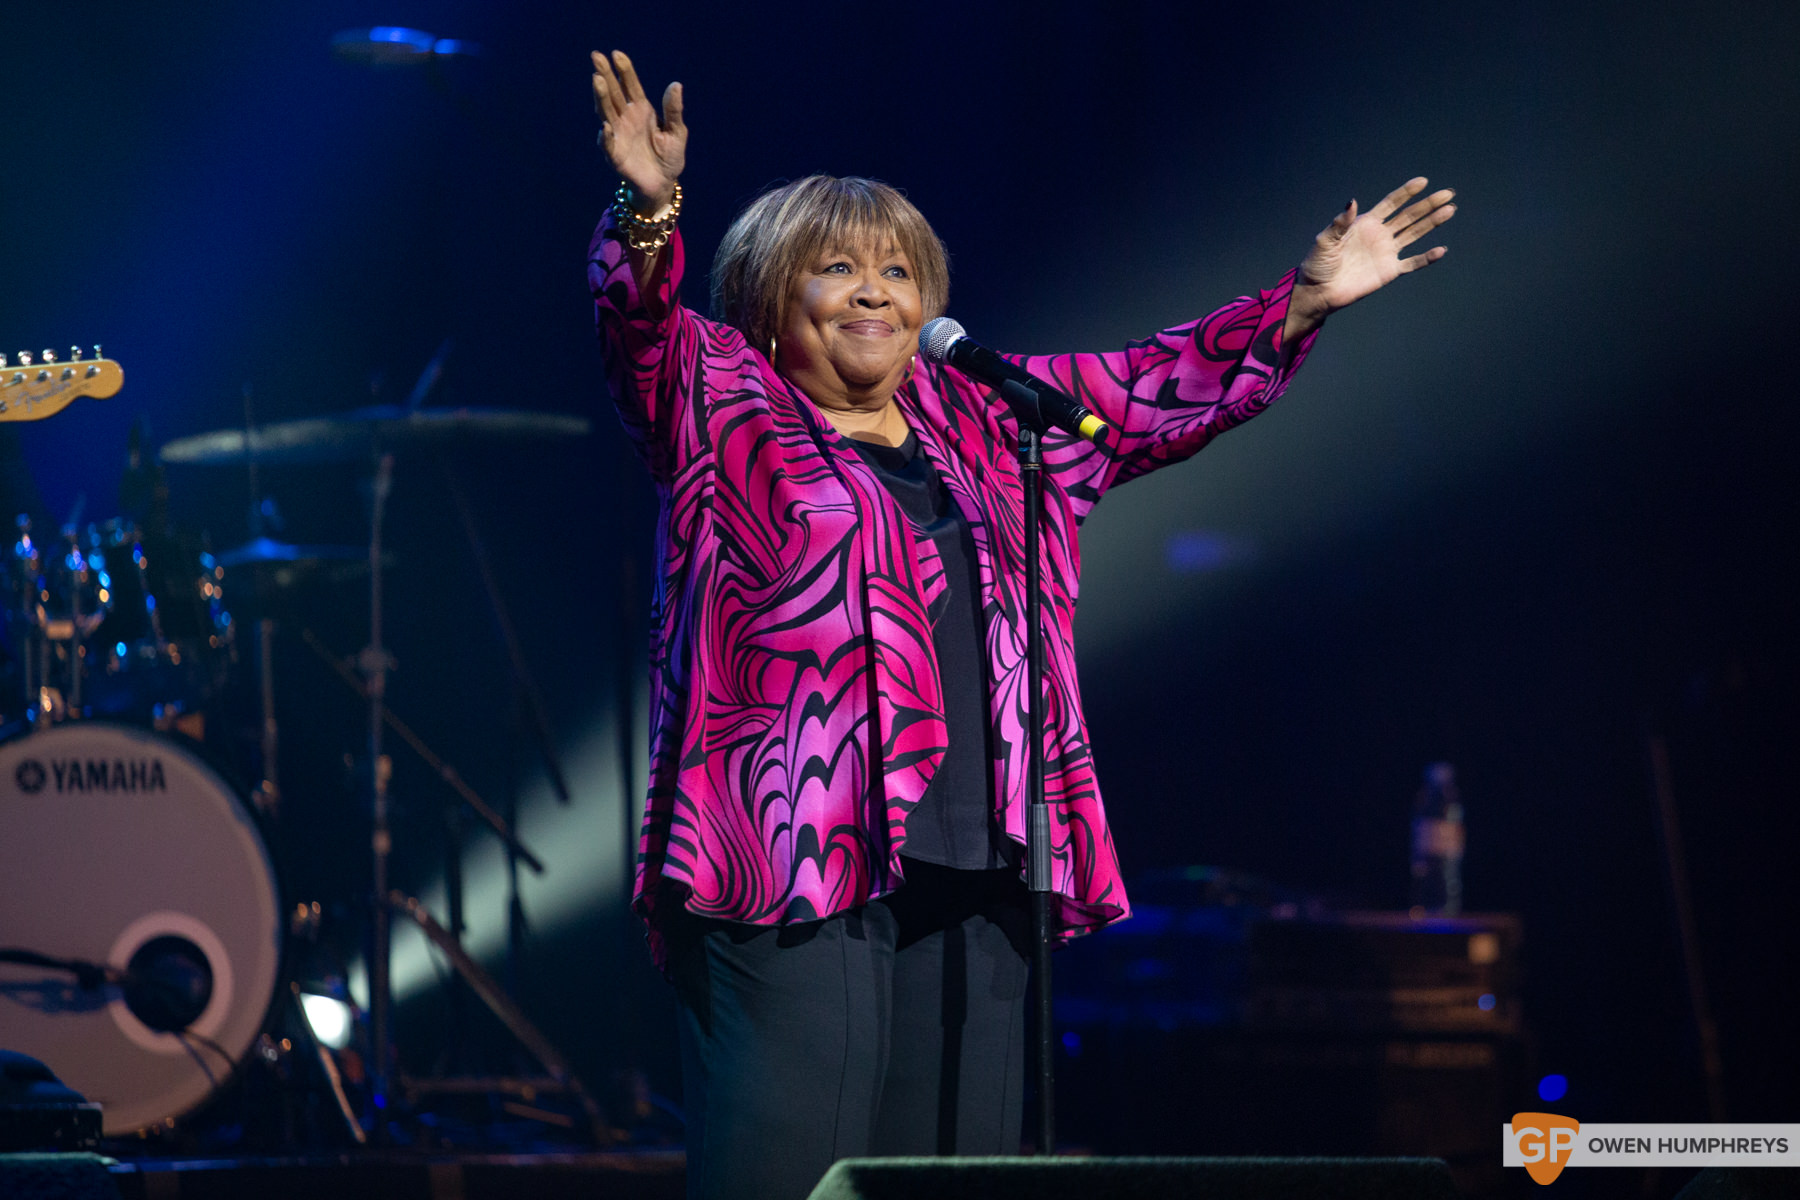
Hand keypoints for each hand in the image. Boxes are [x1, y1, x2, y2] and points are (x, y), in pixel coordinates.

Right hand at [591, 50, 684, 210]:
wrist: (663, 183)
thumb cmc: (670, 156)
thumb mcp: (677, 132)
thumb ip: (674, 111)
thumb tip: (676, 85)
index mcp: (642, 110)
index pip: (631, 85)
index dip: (624, 70)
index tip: (617, 54)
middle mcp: (626, 118)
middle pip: (613, 93)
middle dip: (605, 75)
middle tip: (597, 56)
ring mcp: (618, 134)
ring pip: (606, 112)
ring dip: (601, 97)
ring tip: (598, 80)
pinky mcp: (614, 154)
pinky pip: (608, 143)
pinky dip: (606, 135)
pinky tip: (607, 126)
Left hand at [1285, 177, 1455, 337]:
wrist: (1319, 291)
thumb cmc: (1318, 264)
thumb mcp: (1325, 240)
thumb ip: (1340, 222)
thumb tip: (1352, 201)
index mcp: (1366, 223)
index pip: (1391, 203)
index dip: (1406, 192)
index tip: (1422, 182)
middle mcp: (1380, 235)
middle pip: (1409, 215)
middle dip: (1428, 204)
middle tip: (1447, 193)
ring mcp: (1387, 252)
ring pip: (1415, 234)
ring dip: (1433, 222)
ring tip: (1450, 210)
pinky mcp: (1389, 271)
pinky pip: (1412, 263)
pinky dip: (1426, 258)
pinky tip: (1441, 250)